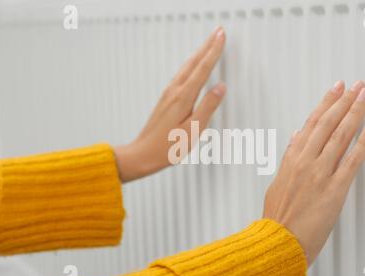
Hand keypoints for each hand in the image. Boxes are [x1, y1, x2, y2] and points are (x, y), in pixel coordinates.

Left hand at [115, 27, 225, 181]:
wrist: (142, 154)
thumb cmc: (167, 147)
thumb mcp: (193, 130)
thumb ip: (207, 107)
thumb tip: (220, 88)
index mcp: (183, 97)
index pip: (203, 69)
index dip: (214, 51)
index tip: (222, 37)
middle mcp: (174, 91)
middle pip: (194, 62)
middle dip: (207, 46)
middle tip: (218, 32)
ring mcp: (168, 94)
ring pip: (186, 67)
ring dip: (199, 53)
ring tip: (209, 43)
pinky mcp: (166, 99)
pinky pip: (182, 74)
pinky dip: (191, 64)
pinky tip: (192, 66)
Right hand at [263, 80, 364, 266]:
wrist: (279, 241)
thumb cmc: (277, 216)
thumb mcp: (277, 182)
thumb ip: (288, 157)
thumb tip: (297, 137)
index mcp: (291, 159)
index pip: (311, 123)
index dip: (326, 103)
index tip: (336, 89)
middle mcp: (306, 162)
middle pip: (328, 124)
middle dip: (344, 101)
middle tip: (356, 86)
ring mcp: (321, 174)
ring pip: (340, 136)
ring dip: (355, 113)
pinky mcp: (334, 189)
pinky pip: (352, 160)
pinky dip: (363, 142)